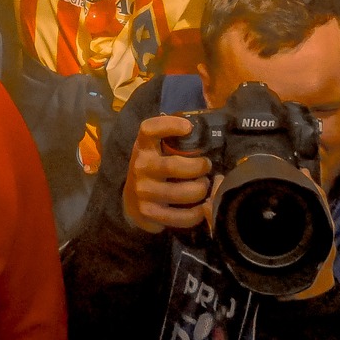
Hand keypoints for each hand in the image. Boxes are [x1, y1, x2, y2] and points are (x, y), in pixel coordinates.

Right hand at [122, 113, 214, 232]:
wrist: (131, 201)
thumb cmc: (152, 169)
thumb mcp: (155, 151)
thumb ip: (173, 140)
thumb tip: (207, 122)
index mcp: (143, 146)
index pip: (150, 129)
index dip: (169, 125)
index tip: (188, 127)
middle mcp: (140, 167)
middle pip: (174, 166)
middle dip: (198, 167)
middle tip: (206, 166)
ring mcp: (143, 191)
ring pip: (181, 193)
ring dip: (200, 189)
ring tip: (205, 186)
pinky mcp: (149, 213)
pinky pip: (181, 216)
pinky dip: (197, 213)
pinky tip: (201, 207)